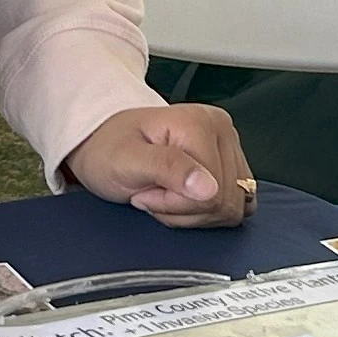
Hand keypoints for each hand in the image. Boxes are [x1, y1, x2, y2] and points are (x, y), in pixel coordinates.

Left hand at [65, 101, 253, 226]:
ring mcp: (229, 147)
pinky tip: (181, 198)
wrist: (103, 143)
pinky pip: (235, 205)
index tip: (145, 189)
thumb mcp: (126, 159)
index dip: (174, 203)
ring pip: (233, 208)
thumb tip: (209, 188)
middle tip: (152, 191)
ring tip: (163, 192)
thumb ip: (167, 169)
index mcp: (201, 123)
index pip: (212, 193)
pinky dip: (205, 212)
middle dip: (182, 209)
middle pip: (226, 202)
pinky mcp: (230, 164)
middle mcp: (222, 130)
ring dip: (193, 213)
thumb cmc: (109, 148)